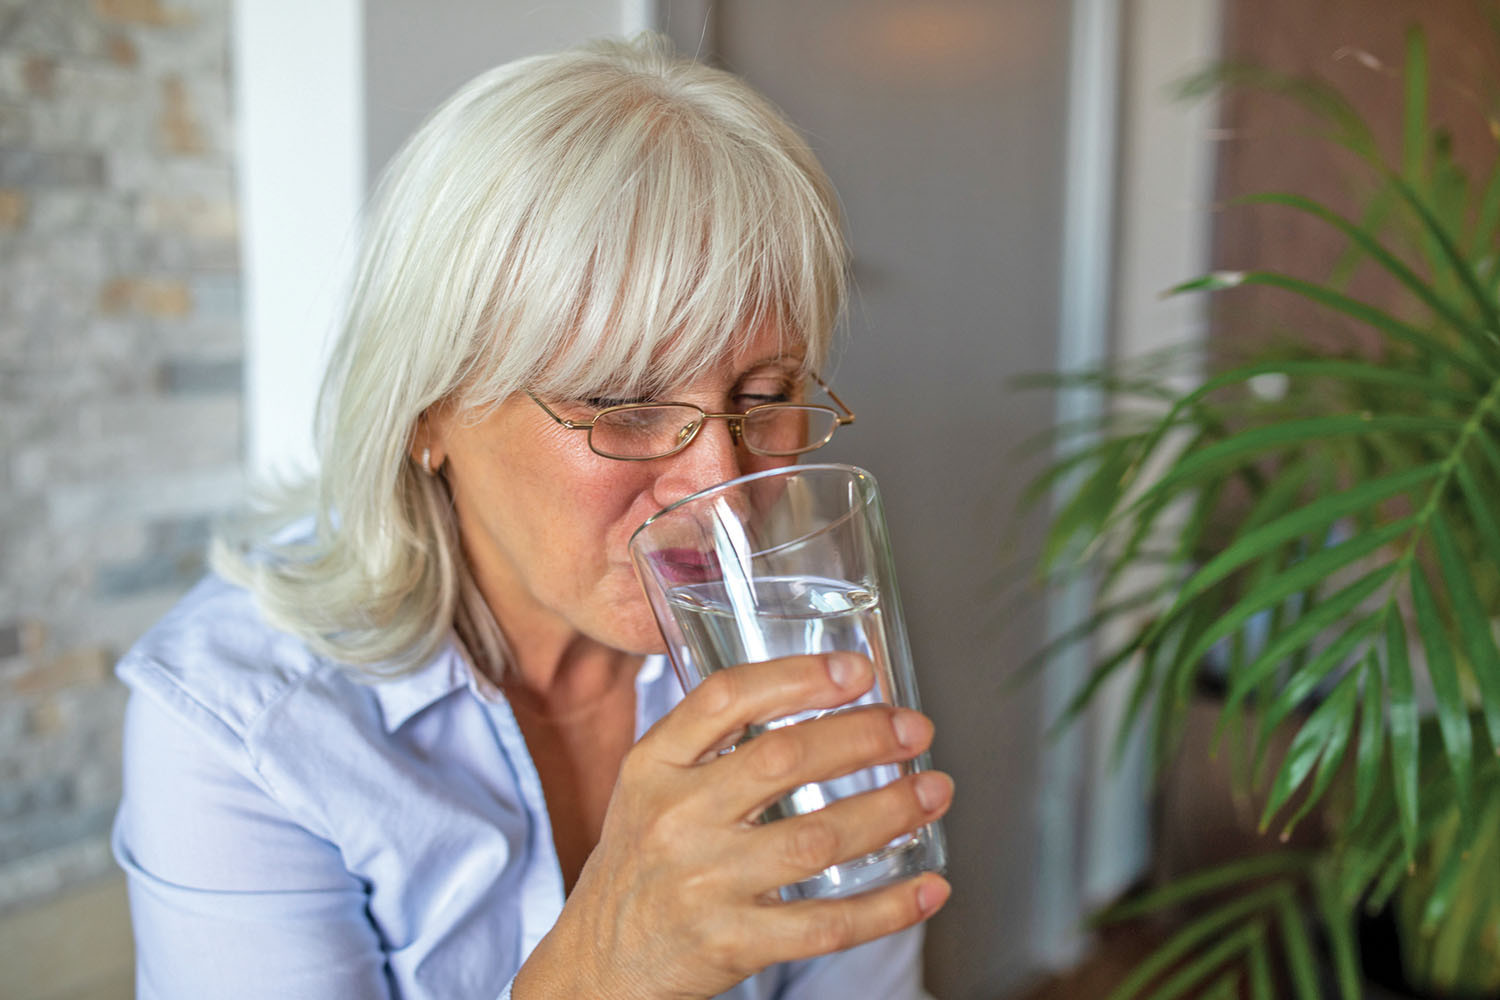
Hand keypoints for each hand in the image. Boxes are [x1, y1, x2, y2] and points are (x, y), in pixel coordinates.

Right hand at [511, 652, 952, 999]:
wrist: (598, 965)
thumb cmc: (638, 865)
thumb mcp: (647, 788)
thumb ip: (709, 744)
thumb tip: (816, 696)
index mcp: (653, 765)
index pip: (725, 699)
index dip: (798, 678)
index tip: (857, 671)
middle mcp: (675, 817)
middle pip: (782, 759)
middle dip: (863, 736)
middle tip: (914, 729)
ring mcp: (703, 883)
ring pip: (816, 840)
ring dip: (890, 810)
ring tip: (933, 790)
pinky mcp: (731, 943)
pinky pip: (825, 924)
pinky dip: (888, 906)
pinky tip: (929, 887)